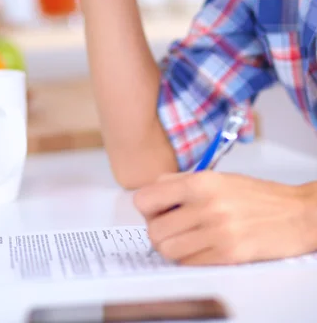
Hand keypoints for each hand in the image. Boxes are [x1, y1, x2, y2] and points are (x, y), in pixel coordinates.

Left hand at [134, 171, 316, 265]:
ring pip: (168, 250)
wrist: (295, 213)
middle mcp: (206, 205)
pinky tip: (202, 248)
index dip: (148, 208)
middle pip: (154, 230)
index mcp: (200, 182)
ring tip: (187, 239)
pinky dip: (190, 258)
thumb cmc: (256, 195)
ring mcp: (217, 232)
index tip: (156, 210)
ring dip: (173, 247)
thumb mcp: (217, 177)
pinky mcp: (228, 254)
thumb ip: (182, 182)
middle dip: (159, 231)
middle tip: (173, 227)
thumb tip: (153, 191)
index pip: (146, 199)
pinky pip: (189, 263)